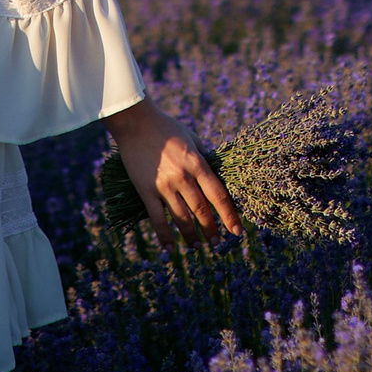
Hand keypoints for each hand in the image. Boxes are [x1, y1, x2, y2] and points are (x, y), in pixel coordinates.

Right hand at [103, 97, 242, 247]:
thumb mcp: (192, 138)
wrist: (134, 122)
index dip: (229, 215)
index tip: (237, 231)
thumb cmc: (165, 127)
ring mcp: (164, 185)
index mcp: (197, 163)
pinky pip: (157, 218)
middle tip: (217, 243)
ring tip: (197, 246)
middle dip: (211, 229)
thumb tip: (216, 173)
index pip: (219, 195)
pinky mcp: (146, 190)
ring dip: (191, 235)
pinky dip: (164, 236)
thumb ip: (204, 156)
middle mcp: (183, 176)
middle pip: (202, 209)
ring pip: (182, 217)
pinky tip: (170, 248)